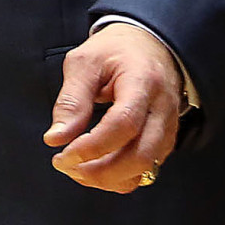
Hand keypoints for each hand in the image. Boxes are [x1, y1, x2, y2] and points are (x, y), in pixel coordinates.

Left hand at [44, 23, 182, 192]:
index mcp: (143, 82)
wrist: (149, 46)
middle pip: (140, 156)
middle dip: (100, 171)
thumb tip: (55, 138)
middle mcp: (163, 109)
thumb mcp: (85, 62)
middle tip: (65, 165)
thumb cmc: (115, 51)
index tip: (63, 153)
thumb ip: (71, 100)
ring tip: (75, 170)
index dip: (93, 146)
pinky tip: (94, 169)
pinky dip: (119, 177)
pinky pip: (146, 169)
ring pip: (145, 169)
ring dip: (108, 178)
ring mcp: (168, 128)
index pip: (124, 123)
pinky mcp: (164, 140)